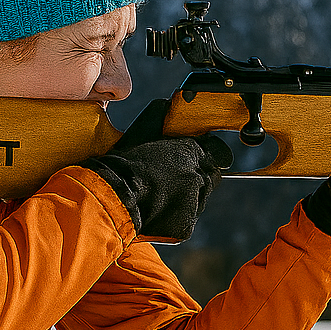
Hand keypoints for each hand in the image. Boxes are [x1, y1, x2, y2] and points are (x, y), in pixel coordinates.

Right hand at [82, 99, 233, 242]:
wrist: (110, 197)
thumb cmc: (121, 161)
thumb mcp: (142, 130)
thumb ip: (162, 117)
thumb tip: (169, 103)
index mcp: (192, 153)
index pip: (220, 153)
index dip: (209, 155)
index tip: (196, 158)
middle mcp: (198, 178)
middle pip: (211, 177)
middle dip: (196, 177)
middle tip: (171, 179)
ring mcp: (194, 204)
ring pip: (199, 199)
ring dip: (186, 197)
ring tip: (158, 195)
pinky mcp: (185, 226)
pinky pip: (186, 219)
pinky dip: (175, 216)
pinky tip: (155, 210)